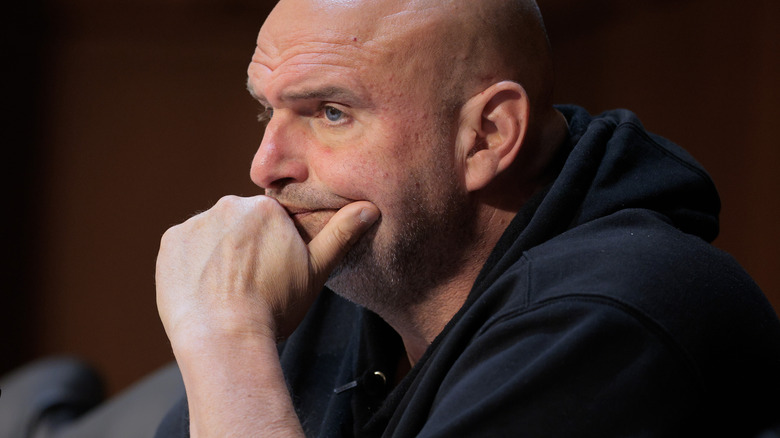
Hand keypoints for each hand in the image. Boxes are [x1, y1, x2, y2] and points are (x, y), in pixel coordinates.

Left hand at [155, 195, 378, 436]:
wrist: (225, 338)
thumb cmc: (275, 307)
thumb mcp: (316, 272)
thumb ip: (341, 234)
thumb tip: (370, 208)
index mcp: (265, 208)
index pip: (271, 221)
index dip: (274, 248)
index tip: (273, 273)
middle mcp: (228, 206)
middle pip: (239, 224)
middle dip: (244, 247)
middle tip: (249, 284)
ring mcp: (195, 224)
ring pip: (211, 235)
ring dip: (217, 254)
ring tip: (225, 290)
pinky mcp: (169, 244)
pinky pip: (184, 248)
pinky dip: (192, 264)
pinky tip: (203, 289)